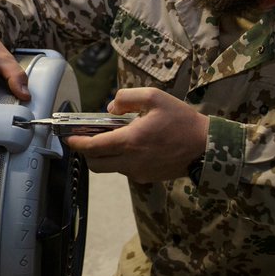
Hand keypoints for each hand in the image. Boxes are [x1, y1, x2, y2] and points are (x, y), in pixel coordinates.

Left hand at [63, 87, 207, 183]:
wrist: (206, 148)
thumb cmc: (181, 120)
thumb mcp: (154, 97)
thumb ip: (127, 98)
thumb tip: (110, 108)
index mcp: (130, 141)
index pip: (93, 147)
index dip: (77, 143)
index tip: (68, 137)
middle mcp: (130, 161)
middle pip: (95, 164)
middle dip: (86, 152)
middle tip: (87, 138)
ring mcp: (138, 173)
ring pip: (110, 168)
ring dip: (104, 155)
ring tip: (112, 137)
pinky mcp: (147, 178)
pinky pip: (125, 170)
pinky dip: (120, 160)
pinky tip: (130, 145)